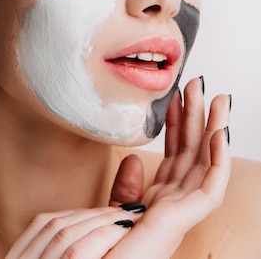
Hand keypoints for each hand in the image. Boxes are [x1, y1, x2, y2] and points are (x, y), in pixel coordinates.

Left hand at [105, 77, 230, 257]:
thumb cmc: (106, 250)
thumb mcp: (116, 211)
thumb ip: (125, 187)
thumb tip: (133, 158)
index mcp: (159, 201)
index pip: (174, 155)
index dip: (177, 125)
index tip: (175, 97)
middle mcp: (175, 203)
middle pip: (192, 152)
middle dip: (197, 118)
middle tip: (198, 85)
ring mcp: (182, 211)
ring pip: (206, 163)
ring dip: (214, 130)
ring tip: (218, 99)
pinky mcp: (186, 219)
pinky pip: (211, 187)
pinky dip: (219, 161)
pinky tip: (219, 135)